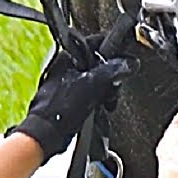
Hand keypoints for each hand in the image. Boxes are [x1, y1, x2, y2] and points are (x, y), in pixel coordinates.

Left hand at [14, 50, 134, 161]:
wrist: (47, 133)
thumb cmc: (60, 108)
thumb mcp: (93, 83)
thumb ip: (113, 71)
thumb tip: (130, 63)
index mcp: (68, 57)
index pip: (97, 44)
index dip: (113, 52)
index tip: (125, 61)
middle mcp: (66, 67)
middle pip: (99, 64)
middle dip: (111, 78)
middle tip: (113, 89)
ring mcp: (67, 82)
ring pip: (97, 79)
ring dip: (106, 91)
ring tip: (107, 102)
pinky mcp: (69, 96)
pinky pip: (91, 92)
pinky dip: (98, 99)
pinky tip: (100, 107)